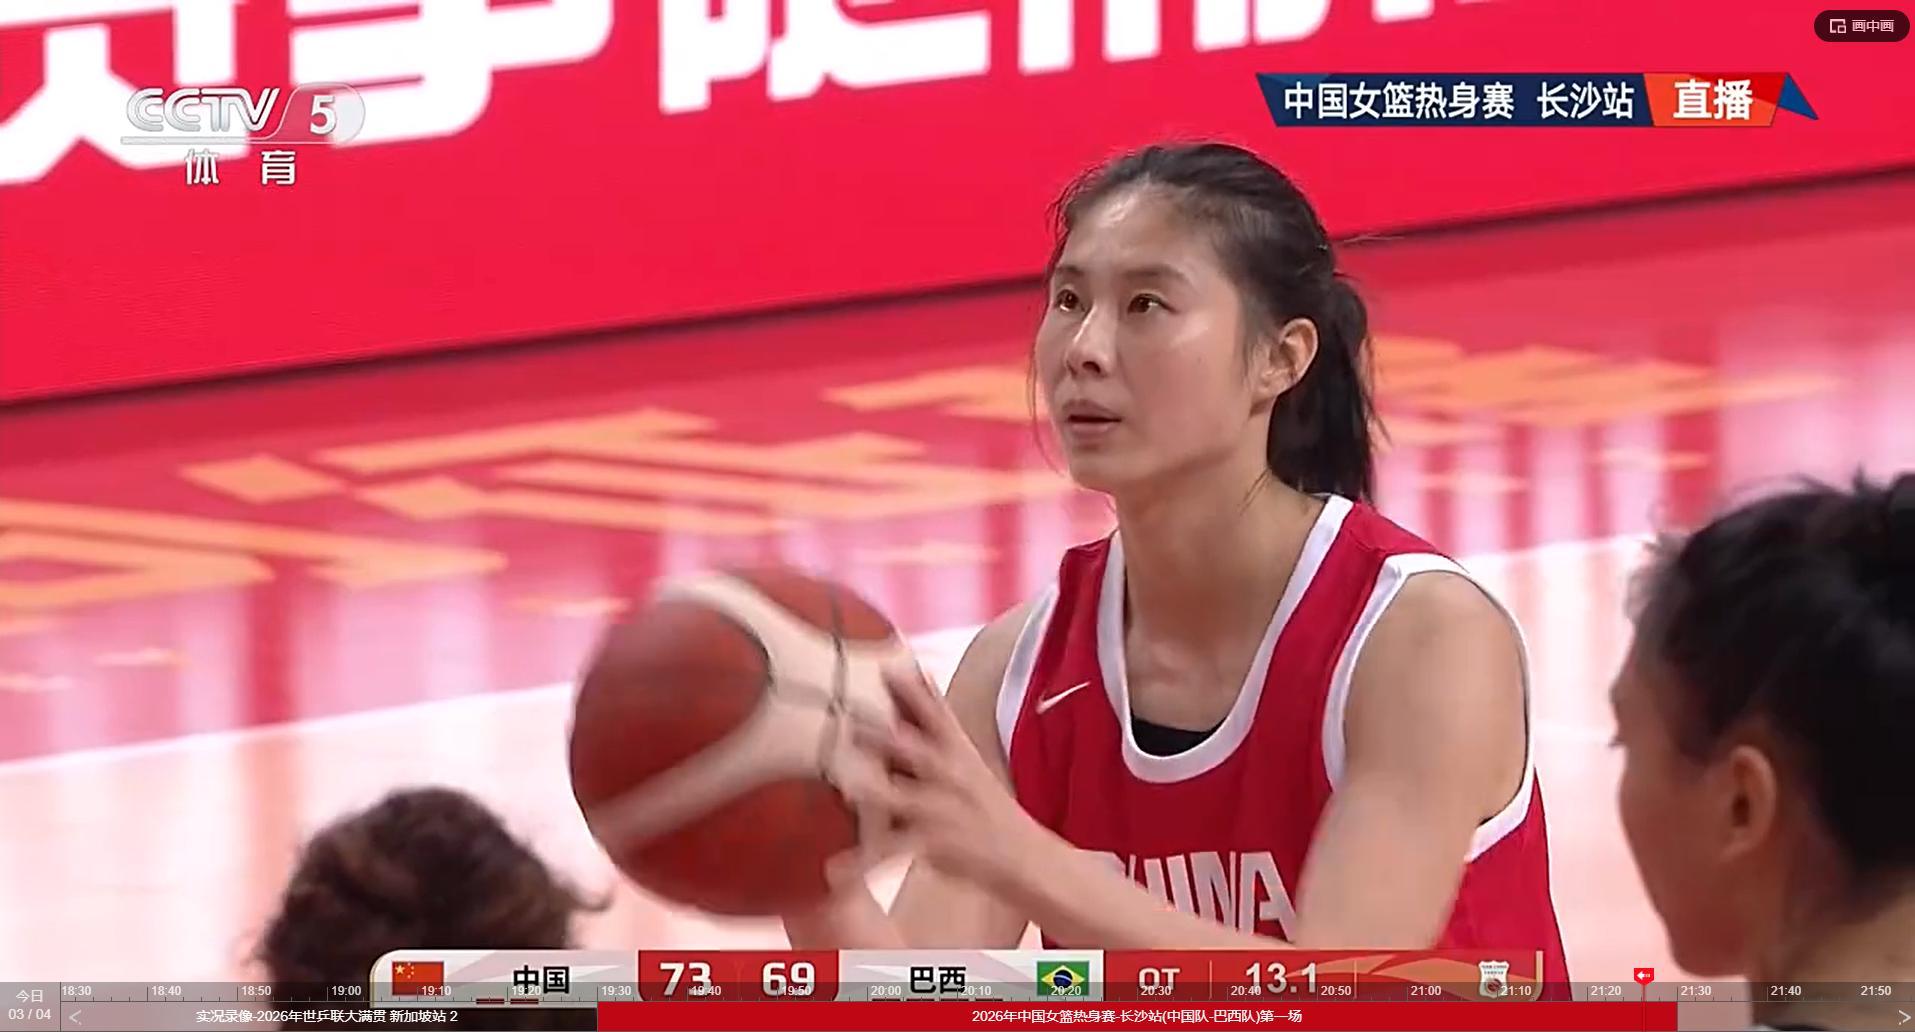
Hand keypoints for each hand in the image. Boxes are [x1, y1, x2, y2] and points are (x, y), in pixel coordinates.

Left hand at [842, 662, 1051, 895]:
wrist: (1025, 857)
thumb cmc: (984, 804)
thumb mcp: (966, 755)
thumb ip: (937, 716)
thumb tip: (918, 670)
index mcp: (957, 750)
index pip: (937, 714)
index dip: (914, 690)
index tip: (888, 667)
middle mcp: (951, 776)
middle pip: (917, 751)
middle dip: (887, 737)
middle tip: (851, 720)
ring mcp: (943, 811)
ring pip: (906, 800)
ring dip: (878, 794)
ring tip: (847, 789)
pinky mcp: (935, 844)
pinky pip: (894, 852)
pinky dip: (864, 860)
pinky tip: (835, 866)